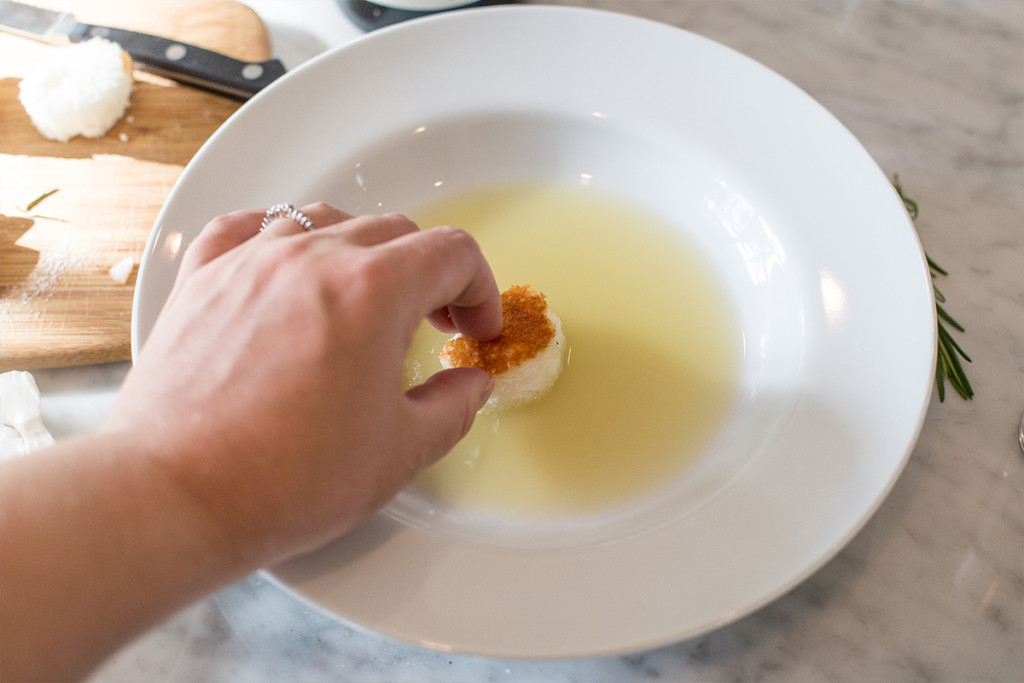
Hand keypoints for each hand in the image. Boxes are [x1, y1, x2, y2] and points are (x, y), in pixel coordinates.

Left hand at [104, 203, 501, 564]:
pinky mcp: (201, 279)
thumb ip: (454, 407)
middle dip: (430, 274)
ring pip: (325, 220)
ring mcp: (250, 260)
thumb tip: (470, 385)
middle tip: (435, 322)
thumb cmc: (289, 477)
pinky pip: (247, 227)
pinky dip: (279, 236)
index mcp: (375, 289)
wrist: (177, 494)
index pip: (452, 253)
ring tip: (365, 299)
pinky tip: (286, 265)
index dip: (480, 290)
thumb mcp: (401, 452)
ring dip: (362, 252)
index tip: (477, 330)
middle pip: (395, 231)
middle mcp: (313, 256)